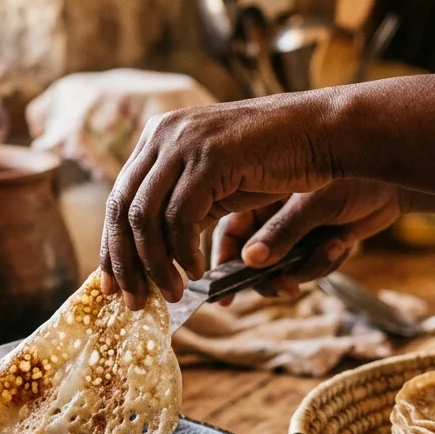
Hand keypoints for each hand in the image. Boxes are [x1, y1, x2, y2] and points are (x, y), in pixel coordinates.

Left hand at [98, 93, 342, 308]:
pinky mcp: (210, 157)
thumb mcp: (217, 181)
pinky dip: (185, 252)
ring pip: (148, 217)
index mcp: (158, 136)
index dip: (112, 247)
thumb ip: (182, 204)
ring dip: (157, 264)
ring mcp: (185, 142)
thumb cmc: (275, 159)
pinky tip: (198, 272)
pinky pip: (181, 217)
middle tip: (134, 301)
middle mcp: (163, 134)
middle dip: (126, 263)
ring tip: (174, 293)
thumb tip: (149, 252)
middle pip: (124, 210)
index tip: (111, 287)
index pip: (119, 200)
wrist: (323, 131)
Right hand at [211, 180, 402, 303]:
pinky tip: (345, 241)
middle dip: (272, 278)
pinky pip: (311, 270)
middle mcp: (271, 219)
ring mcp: (293, 235)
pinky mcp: (315, 246)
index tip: (223, 295)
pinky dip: (327, 261)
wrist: (394, 183)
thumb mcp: (312, 204)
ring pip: (285, 271)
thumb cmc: (350, 179)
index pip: (230, 237)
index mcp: (258, 198)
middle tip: (288, 287)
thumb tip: (250, 262)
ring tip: (332, 246)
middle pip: (255, 263)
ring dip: (309, 267)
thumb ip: (282, 233)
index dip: (223, 266)